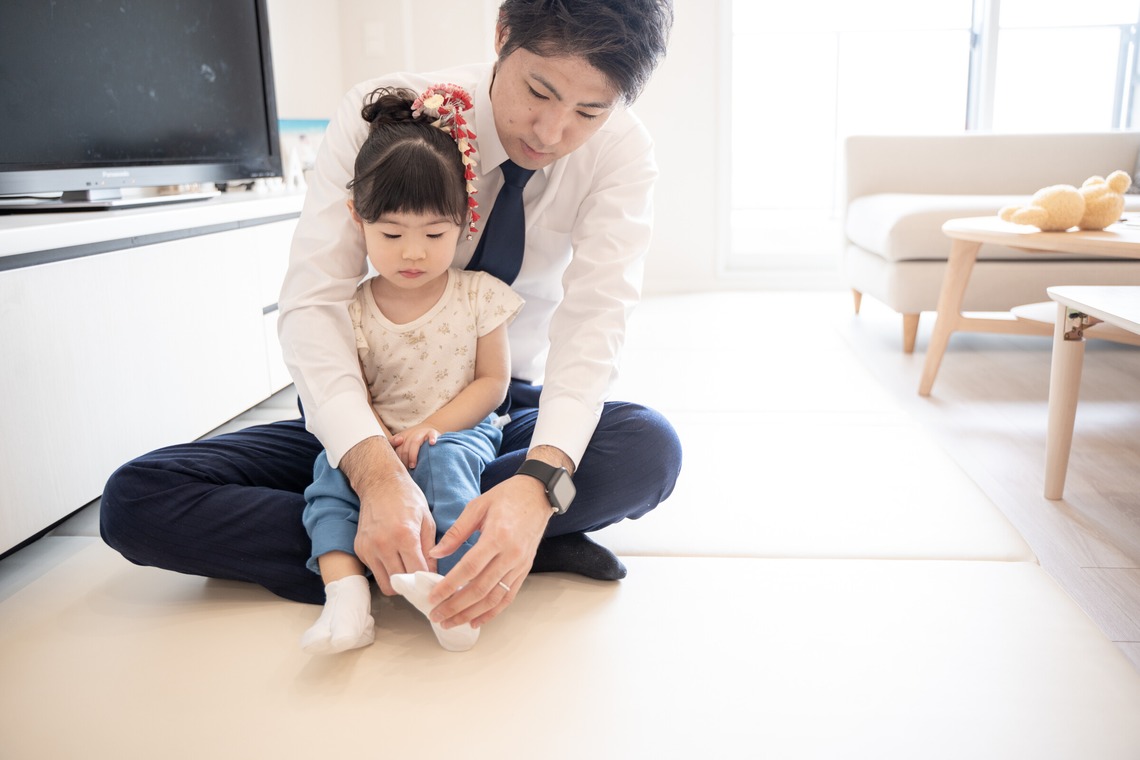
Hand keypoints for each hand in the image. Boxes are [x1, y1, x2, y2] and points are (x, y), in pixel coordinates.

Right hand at [339, 437, 437, 594]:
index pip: (417, 572)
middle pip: (400, 583)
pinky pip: (375, 571)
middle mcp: (383, 544)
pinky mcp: (359, 549)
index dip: (427, 580)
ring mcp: (368, 548)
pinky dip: (385, 571)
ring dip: (398, 582)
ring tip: (407, 571)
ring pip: (385, 583)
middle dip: (412, 584)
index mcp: (404, 536)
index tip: (433, 582)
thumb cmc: (407, 498)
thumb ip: (430, 549)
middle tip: (421, 580)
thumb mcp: (427, 520)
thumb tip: (434, 574)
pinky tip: (394, 559)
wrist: (380, 483)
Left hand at [389, 425, 439, 468]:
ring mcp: (422, 432)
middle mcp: (411, 433)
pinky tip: (432, 443)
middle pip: (405, 447)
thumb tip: (390, 462)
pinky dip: (432, 439)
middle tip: (406, 471)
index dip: (398, 458)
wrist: (429, 428)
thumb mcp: (403, 443)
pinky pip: (432, 435)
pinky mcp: (433, 432)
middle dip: (404, 459)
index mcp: (402, 436)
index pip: (397, 448)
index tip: (399, 467)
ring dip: (413, 455)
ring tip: (413, 466)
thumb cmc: (414, 440)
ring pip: (415, 442)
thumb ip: (395, 449)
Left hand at [426, 474, 552, 628]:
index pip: (469, 568)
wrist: (538, 494)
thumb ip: (456, 532)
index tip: (433, 597)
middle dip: (456, 606)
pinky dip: (492, 612)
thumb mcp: (477, 506)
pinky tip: (476, 620)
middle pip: (480, 589)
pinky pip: (508, 596)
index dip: (449, 586)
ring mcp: (519, 564)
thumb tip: (436, 553)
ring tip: (452, 623)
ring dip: (471, 614)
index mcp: (497, 536)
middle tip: (437, 616)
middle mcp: (510, 554)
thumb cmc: (508, 496)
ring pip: (494, 598)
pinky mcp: (524, 569)